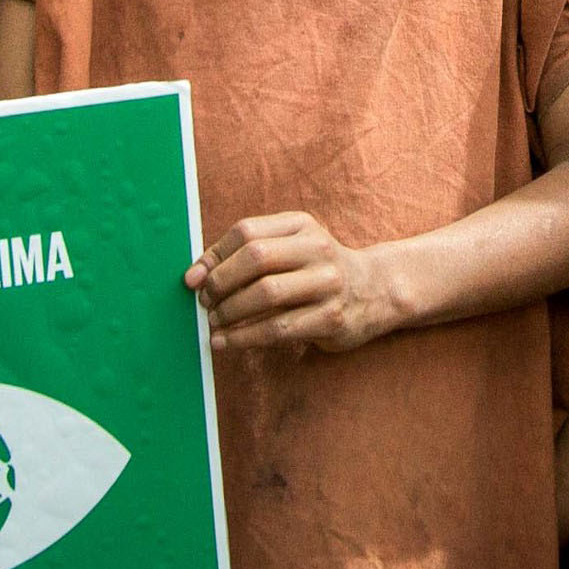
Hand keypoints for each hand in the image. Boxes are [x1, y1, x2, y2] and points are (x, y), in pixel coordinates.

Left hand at [189, 212, 408, 354]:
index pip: (246, 231)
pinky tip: (227, 342)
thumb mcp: (289, 248)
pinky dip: (245, 338)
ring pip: (266, 294)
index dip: (213, 256)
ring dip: (230, 313)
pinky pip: (279, 328)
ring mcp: (328, 283)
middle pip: (255, 258)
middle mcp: (317, 248)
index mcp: (301, 225)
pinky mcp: (332, 318)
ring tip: (213, 325)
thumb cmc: (316, 270)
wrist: (376, 290)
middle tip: (205, 304)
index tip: (193, 281)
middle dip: (221, 284)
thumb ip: (245, 254)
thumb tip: (193, 277)